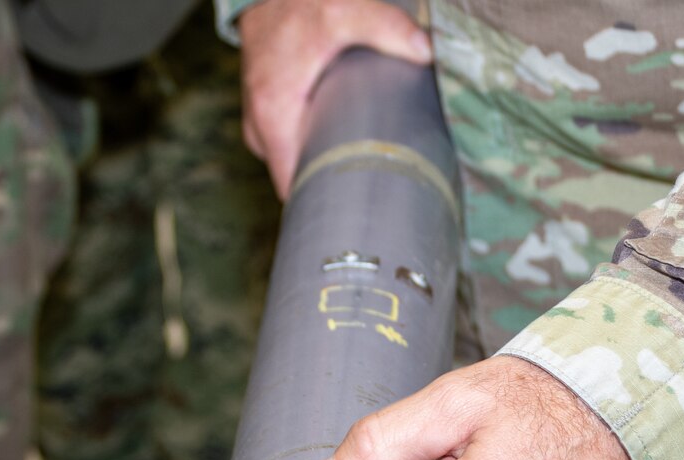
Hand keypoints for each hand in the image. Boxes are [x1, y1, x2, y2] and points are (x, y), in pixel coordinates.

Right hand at [238, 0, 432, 197]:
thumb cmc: (298, 2)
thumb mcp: (345, 10)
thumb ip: (385, 28)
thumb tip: (426, 51)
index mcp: (273, 115)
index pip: (291, 186)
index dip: (319, 204)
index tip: (352, 214)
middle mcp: (259, 127)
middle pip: (294, 181)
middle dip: (327, 189)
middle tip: (368, 194)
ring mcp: (257, 124)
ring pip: (291, 166)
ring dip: (320, 169)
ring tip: (357, 172)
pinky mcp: (264, 116)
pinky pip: (287, 149)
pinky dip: (310, 150)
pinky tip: (337, 146)